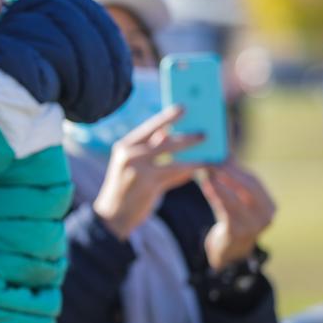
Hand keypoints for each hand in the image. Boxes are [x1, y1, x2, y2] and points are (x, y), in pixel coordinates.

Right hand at [93, 106, 204, 239]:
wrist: (113, 215)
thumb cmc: (125, 188)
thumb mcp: (132, 165)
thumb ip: (149, 150)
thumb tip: (168, 134)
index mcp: (124, 146)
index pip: (149, 126)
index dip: (167, 116)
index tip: (183, 107)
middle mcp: (129, 154)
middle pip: (164, 140)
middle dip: (187, 136)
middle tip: (205, 133)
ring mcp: (138, 169)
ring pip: (172, 157)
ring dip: (193, 154)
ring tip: (209, 152)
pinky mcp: (148, 184)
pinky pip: (174, 174)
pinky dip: (189, 170)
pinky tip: (201, 168)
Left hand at [199, 161, 275, 269]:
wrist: (229, 250)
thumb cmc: (232, 218)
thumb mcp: (236, 198)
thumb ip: (232, 179)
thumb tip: (224, 152)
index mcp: (269, 205)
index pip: (254, 181)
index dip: (238, 167)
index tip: (223, 154)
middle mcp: (266, 216)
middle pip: (248, 189)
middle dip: (229, 173)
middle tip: (213, 160)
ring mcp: (254, 227)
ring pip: (235, 199)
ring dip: (220, 182)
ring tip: (206, 169)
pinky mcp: (238, 233)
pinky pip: (225, 211)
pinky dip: (216, 195)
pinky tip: (205, 184)